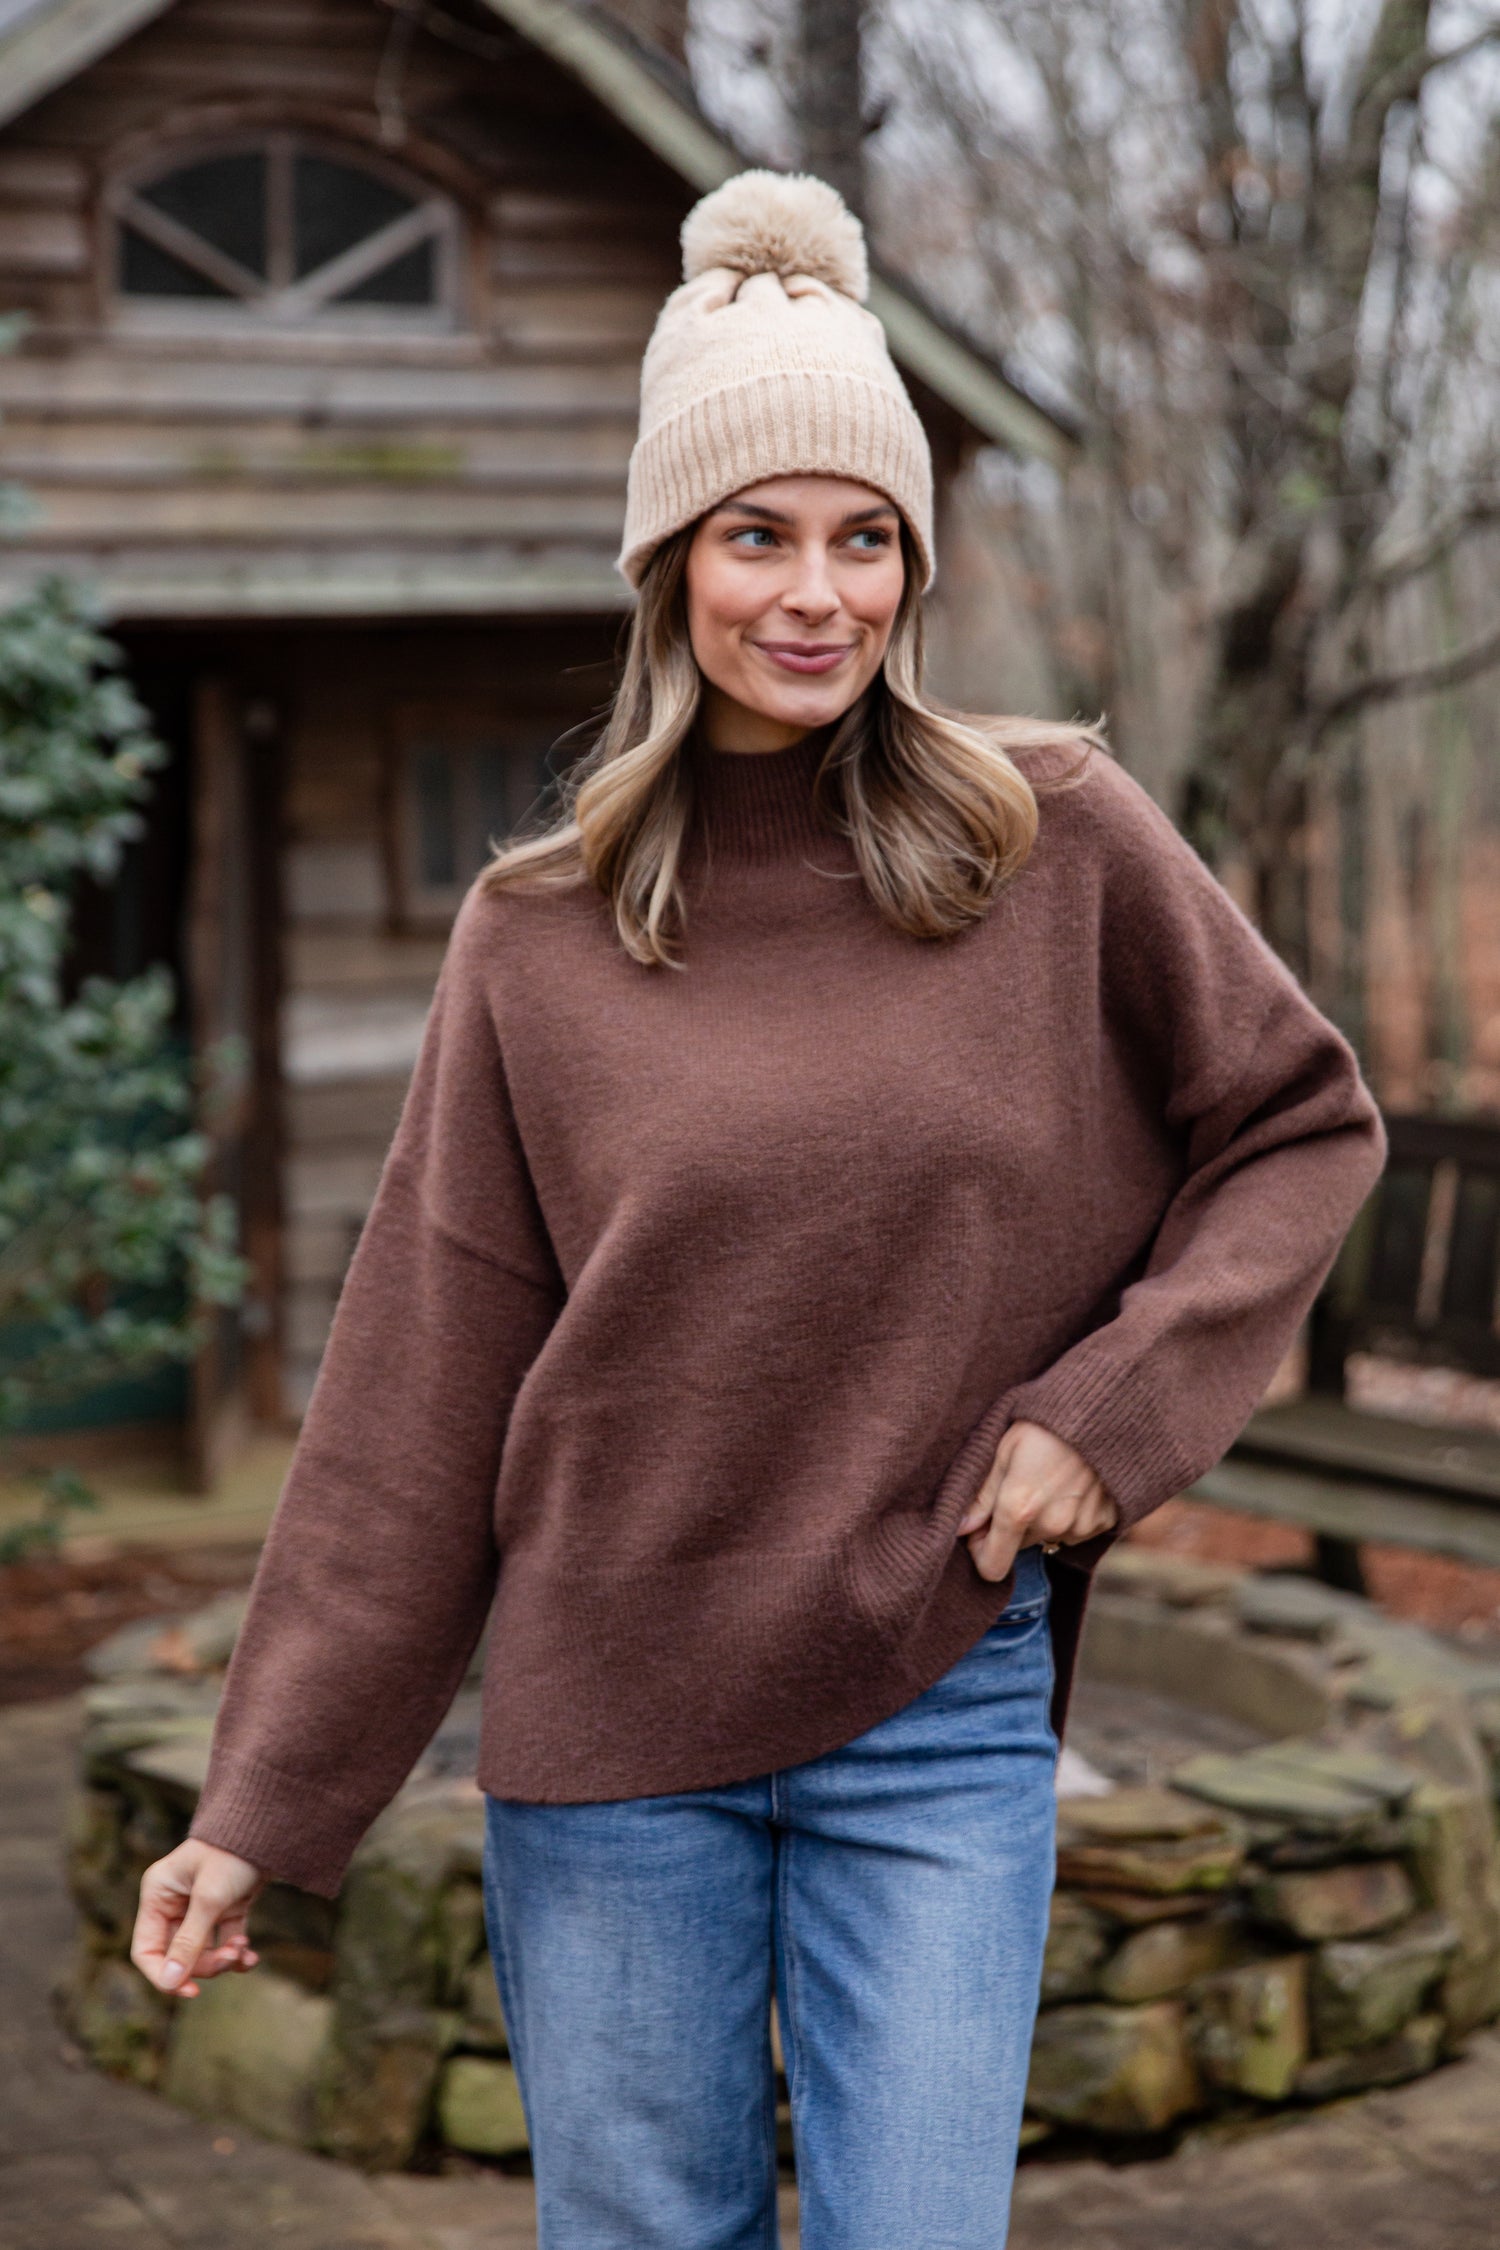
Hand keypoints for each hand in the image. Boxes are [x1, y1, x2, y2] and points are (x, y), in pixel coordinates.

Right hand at [130, 1838, 265, 1997]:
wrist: (270, 1825)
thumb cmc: (233, 1853)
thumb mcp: (209, 1899)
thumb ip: (189, 1942)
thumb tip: (171, 1982)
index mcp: (157, 1896)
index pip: (146, 1950)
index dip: (164, 1976)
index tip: (189, 1991)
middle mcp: (173, 1903)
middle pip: (178, 1956)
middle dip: (206, 1964)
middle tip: (232, 1957)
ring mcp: (199, 1907)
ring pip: (203, 1953)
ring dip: (223, 1959)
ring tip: (244, 1950)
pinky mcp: (225, 1909)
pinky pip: (223, 1943)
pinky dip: (236, 1953)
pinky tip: (251, 1956)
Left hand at [957, 1418, 1118, 1582]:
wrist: (1103, 1409)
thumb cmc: (1044, 1423)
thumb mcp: (1003, 1449)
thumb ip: (980, 1495)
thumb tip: (960, 1528)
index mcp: (1018, 1509)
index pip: (992, 1567)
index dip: (980, 1551)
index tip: (980, 1527)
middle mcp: (1051, 1525)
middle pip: (1018, 1546)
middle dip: (1012, 1526)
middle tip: (1018, 1486)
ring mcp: (1080, 1526)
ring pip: (1048, 1536)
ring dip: (1042, 1519)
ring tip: (1049, 1479)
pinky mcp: (1104, 1522)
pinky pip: (1076, 1530)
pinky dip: (1070, 1514)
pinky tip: (1073, 1484)